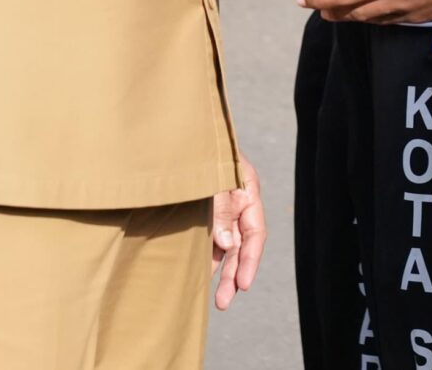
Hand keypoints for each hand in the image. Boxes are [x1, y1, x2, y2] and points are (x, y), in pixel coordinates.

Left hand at [210, 157, 265, 309]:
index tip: (242, 284)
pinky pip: (209, 236)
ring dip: (221, 269)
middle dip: (234, 274)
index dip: (249, 260)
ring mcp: (221, 205)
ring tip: (216, 298)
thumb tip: (226, 246)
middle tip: (224, 303)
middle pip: (241, 244)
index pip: (255, 232)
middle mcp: (237, 200)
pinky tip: (200, 273)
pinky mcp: (203, 207)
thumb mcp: (213, 179)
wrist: (176, 128)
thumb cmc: (197, 150)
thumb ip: (221, 210)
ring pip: (225, 244)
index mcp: (247, 189)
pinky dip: (207, 255)